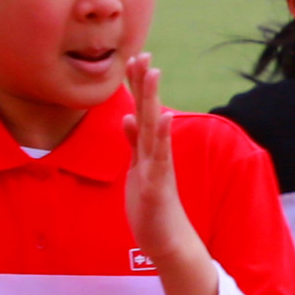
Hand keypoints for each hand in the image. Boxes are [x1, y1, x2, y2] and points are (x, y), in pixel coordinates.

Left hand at [119, 54, 218, 294]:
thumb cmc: (152, 207)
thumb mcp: (137, 170)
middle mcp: (155, 153)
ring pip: (153, 127)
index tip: (135, 57)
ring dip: (152, 99)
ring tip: (153, 72)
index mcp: (149, 150)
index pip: (142, 111)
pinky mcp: (156, 183)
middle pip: (148, 111)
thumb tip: (127, 118)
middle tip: (142, 53)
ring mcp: (157, 167)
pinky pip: (158, 155)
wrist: (167, 242)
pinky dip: (160, 134)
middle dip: (144, 83)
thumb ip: (134, 144)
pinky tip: (161, 115)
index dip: (138, 85)